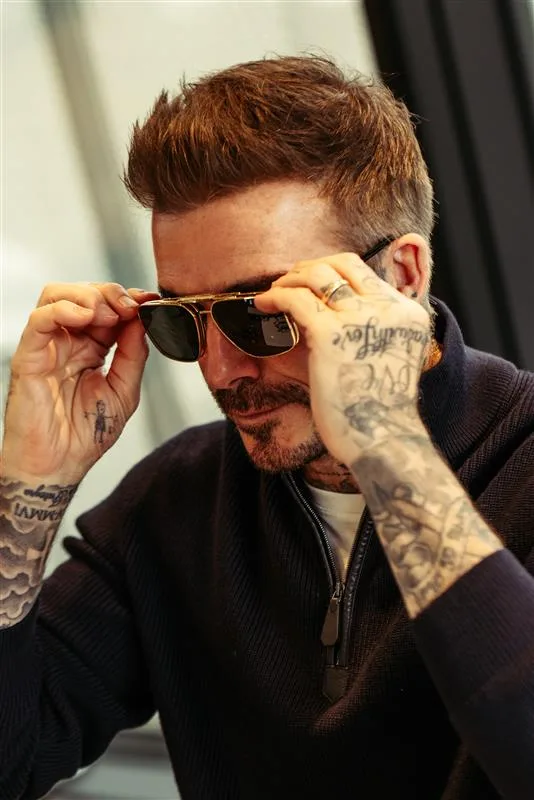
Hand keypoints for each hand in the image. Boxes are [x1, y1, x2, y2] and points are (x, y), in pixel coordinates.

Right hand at [2, 283, 158, 481]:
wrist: (60, 466)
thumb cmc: (86, 435)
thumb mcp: (124, 391)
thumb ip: (134, 355)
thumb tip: (143, 319)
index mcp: (92, 347)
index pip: (107, 307)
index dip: (128, 299)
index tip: (150, 300)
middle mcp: (68, 342)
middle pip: (82, 293)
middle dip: (111, 293)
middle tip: (130, 306)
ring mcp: (48, 347)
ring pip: (57, 295)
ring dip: (87, 295)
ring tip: (109, 313)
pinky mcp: (29, 355)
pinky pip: (40, 320)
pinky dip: (63, 309)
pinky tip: (86, 316)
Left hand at [255, 253, 430, 465]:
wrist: (381, 439)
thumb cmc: (377, 410)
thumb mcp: (389, 358)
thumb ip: (375, 332)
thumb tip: (340, 317)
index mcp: (406, 314)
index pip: (365, 273)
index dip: (332, 271)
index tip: (311, 283)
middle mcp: (387, 308)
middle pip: (343, 263)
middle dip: (310, 267)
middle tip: (290, 281)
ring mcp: (359, 319)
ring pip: (317, 274)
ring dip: (290, 279)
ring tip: (273, 292)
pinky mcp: (330, 334)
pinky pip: (295, 300)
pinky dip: (275, 297)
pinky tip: (262, 305)